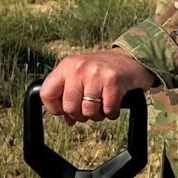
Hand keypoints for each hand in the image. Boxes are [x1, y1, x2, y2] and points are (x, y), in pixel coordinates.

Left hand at [39, 48, 154, 122]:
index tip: (65, 111)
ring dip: (97, 115)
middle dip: (80, 115)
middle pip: (69, 107)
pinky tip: (113, 105)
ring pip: (88, 111)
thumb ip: (69, 95)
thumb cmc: (104, 70)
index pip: (47, 94)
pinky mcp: (113, 81)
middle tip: (89, 109)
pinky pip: (107, 110)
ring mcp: (96, 73)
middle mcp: (79, 67)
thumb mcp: (81, 76)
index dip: (55, 109)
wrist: (131, 58)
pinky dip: (111, 113)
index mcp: (67, 66)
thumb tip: (67, 119)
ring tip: (102, 106)